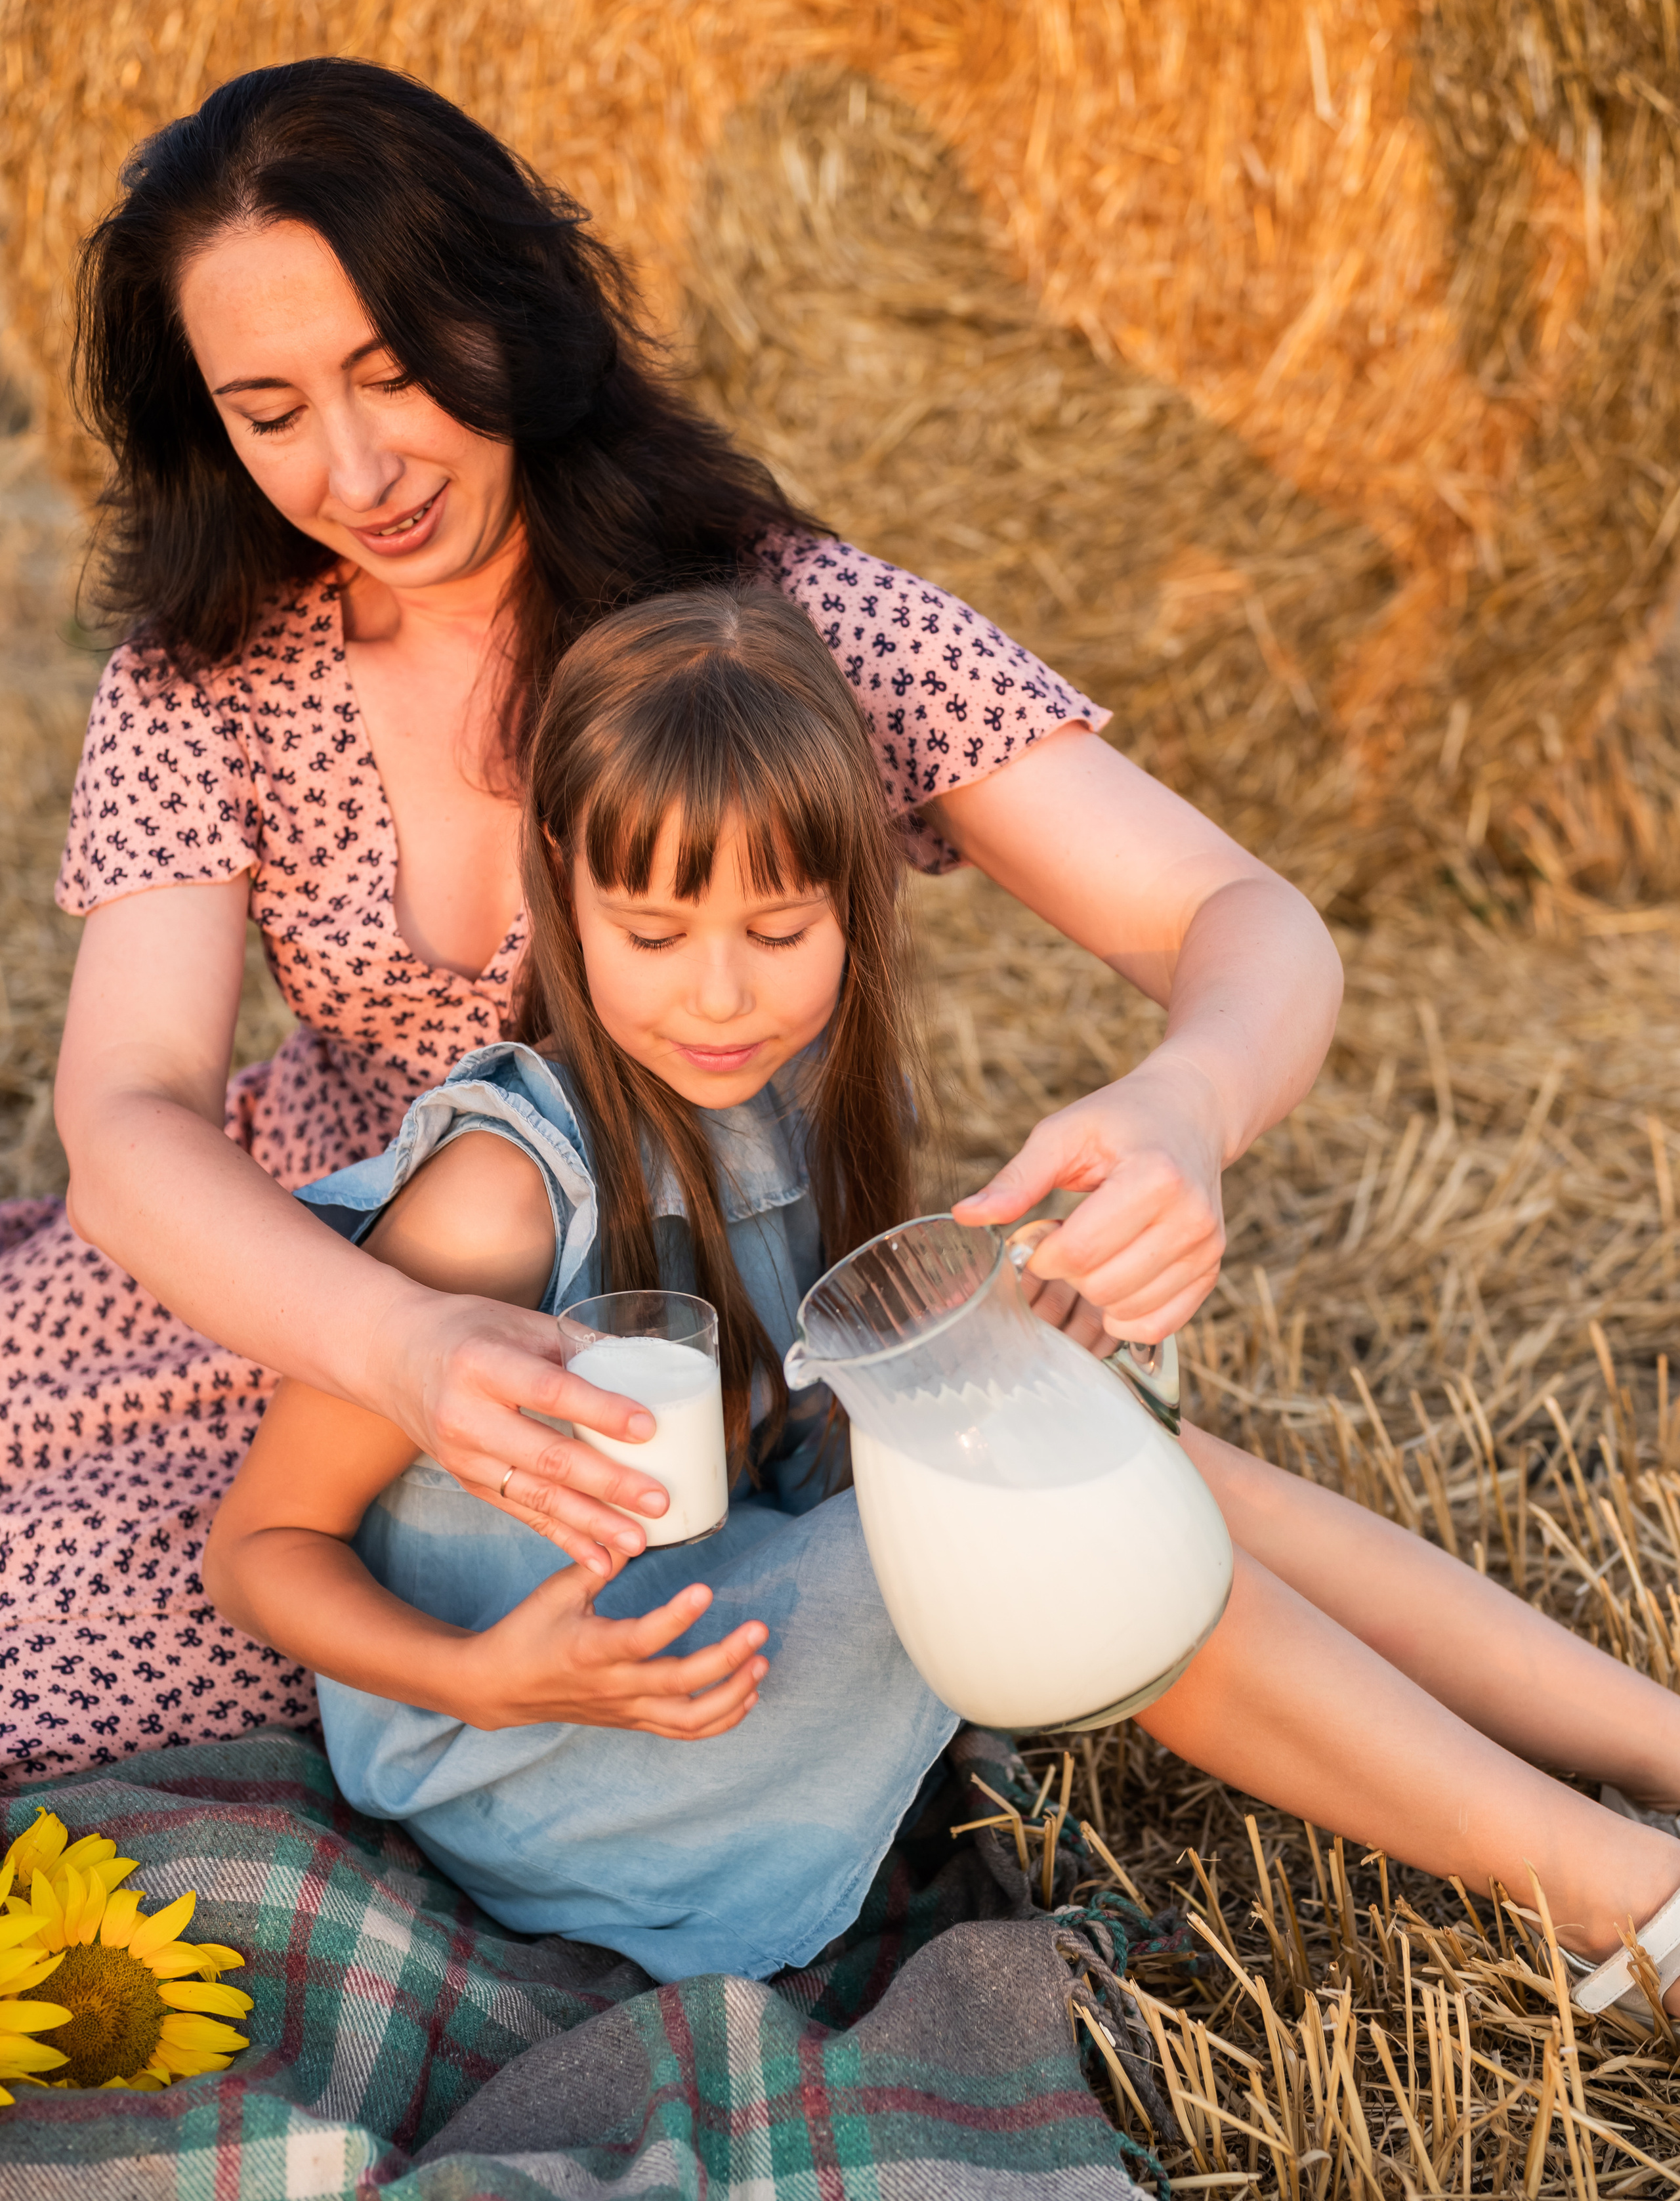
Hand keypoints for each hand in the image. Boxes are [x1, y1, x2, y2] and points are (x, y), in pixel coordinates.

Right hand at [371, 1288, 675, 1573]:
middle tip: (658, 1500)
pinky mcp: (467, 1481)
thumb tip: (648, 1367)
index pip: (549, 1392)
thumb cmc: (465, 1328)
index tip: (648, 1427)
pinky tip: (599, 1560)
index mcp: (483, 1364)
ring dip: (591, 1524)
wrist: (389, 1355)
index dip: (600, 1411)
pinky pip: (522, 1514)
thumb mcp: (515, 1321)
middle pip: (547, 1456)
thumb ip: (574, 1346)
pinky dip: (563, 1539)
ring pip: (536, 1497)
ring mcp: (464, 1456)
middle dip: (608, 1484)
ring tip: (638, 1541)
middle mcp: (468, 1416)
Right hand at [458, 1556, 768, 1736]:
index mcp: (593, 1650)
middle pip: (679, 1685)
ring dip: (732, 1695)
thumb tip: (637, 1530)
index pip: (643, 1639)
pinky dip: (720, 1720)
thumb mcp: (557, 1591)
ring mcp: (626, 1709)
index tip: (706, 1589)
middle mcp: (614, 1686)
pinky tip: (747, 1696)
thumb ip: (600, 1562)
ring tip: (761, 1662)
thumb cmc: (527, 1632)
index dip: (677, 1618)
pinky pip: (683, 1731)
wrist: (498, 1689)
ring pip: (689, 1719)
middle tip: (759, 1630)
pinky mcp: (632, 1720)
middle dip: (726, 1660)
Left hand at [952, 1055, 1225, 1340]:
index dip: (1044, 1255)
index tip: (1041, 1236)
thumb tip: (964, 1217)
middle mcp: (1190, 1217)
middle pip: (1103, 1286)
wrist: (1190, 1114)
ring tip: (1096, 1251)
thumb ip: (1017, 1180)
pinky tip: (1113, 1283)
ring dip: (1096, 1294)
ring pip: (1128, 1311)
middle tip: (1069, 1239)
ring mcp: (1207, 1247)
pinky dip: (1126, 1317)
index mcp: (1154, 1178)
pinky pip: (1159, 1325)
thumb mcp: (1063, 1134)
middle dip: (1070, 1273)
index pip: (1080, 1250)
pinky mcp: (1212, 1268)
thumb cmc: (1120, 1121)